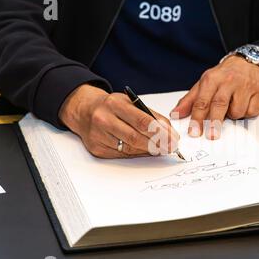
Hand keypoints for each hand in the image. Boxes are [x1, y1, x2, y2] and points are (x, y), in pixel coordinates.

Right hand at [59, 84, 178, 158]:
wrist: (84, 110)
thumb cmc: (112, 106)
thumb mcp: (131, 103)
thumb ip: (151, 116)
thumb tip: (170, 133)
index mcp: (115, 104)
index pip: (142, 121)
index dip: (160, 133)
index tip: (173, 140)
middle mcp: (104, 119)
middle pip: (135, 137)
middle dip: (157, 145)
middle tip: (170, 148)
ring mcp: (98, 135)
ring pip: (129, 148)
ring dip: (148, 150)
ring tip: (160, 149)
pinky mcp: (97, 149)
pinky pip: (122, 155)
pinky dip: (136, 154)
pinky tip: (144, 151)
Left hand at [171, 56, 258, 139]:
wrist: (248, 62)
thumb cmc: (223, 76)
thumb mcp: (204, 84)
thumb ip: (189, 100)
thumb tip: (175, 114)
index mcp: (211, 79)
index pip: (202, 101)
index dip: (197, 118)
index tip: (194, 131)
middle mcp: (228, 81)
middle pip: (220, 105)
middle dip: (214, 122)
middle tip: (211, 135)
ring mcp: (245, 86)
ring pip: (237, 111)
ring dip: (233, 115)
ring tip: (232, 106)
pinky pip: (251, 112)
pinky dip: (247, 113)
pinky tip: (244, 103)